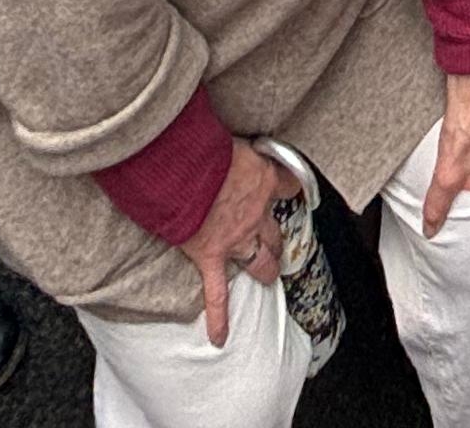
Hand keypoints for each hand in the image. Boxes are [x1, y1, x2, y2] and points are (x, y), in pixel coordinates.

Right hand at [176, 141, 309, 345]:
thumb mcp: (227, 137)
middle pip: (276, 231)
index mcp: (263, 180)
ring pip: (259, 260)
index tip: (288, 185)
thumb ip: (231, 144)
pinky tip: (221, 336)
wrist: (182, 169)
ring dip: (264, 268)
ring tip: (268, 276)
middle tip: (278, 241)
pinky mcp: (211, 256)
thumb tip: (215, 132)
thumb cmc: (200, 146)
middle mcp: (255, 213)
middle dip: (278, 237)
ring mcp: (235, 239)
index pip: (288, 184)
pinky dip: (219, 317)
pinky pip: (217, 294)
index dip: (288, 186)